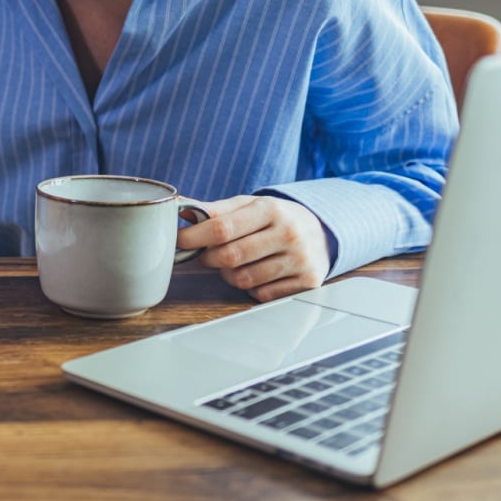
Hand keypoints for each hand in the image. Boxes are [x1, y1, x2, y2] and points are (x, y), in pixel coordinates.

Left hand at [175, 194, 332, 302]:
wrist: (320, 233)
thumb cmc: (275, 219)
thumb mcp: (250, 205)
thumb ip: (216, 209)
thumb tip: (182, 209)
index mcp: (271, 209)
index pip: (222, 228)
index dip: (194, 237)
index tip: (179, 240)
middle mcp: (289, 233)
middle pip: (230, 256)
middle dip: (209, 258)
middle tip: (207, 254)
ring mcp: (300, 260)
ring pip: (244, 279)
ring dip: (229, 275)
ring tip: (235, 263)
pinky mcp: (307, 283)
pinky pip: (261, 294)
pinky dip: (252, 288)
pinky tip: (257, 274)